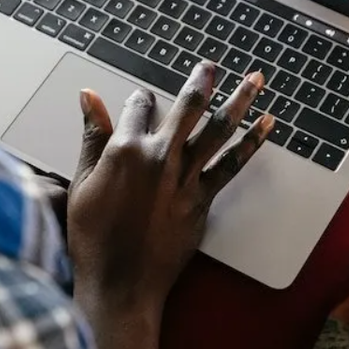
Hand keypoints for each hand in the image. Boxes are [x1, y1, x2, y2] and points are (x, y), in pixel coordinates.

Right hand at [67, 63, 272, 348]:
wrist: (120, 284)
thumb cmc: (92, 237)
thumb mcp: (81, 181)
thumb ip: (91, 136)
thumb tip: (89, 96)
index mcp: (124, 149)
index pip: (138, 107)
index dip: (138, 101)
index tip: (140, 100)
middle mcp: (159, 156)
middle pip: (186, 107)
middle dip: (201, 81)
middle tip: (211, 64)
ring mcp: (184, 177)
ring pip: (218, 129)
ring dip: (239, 101)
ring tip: (256, 80)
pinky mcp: (201, 199)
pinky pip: (232, 165)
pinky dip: (251, 144)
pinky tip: (267, 126)